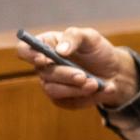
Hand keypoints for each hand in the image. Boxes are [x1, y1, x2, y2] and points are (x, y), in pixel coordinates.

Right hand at [16, 27, 138, 108]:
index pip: (24, 50)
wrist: (115, 71)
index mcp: (46, 45)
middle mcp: (44, 66)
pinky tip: (104, 89)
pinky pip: (70, 102)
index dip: (29, 55)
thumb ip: (74, 37)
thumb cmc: (98, 51)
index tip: (44, 59)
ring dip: (76, 89)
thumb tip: (61, 50)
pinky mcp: (63, 100)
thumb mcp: (91, 37)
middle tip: (83, 76)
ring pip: (54, 90)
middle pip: (43, 73)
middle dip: (65, 75)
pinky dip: (89, 97)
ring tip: (96, 83)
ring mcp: (52, 84)